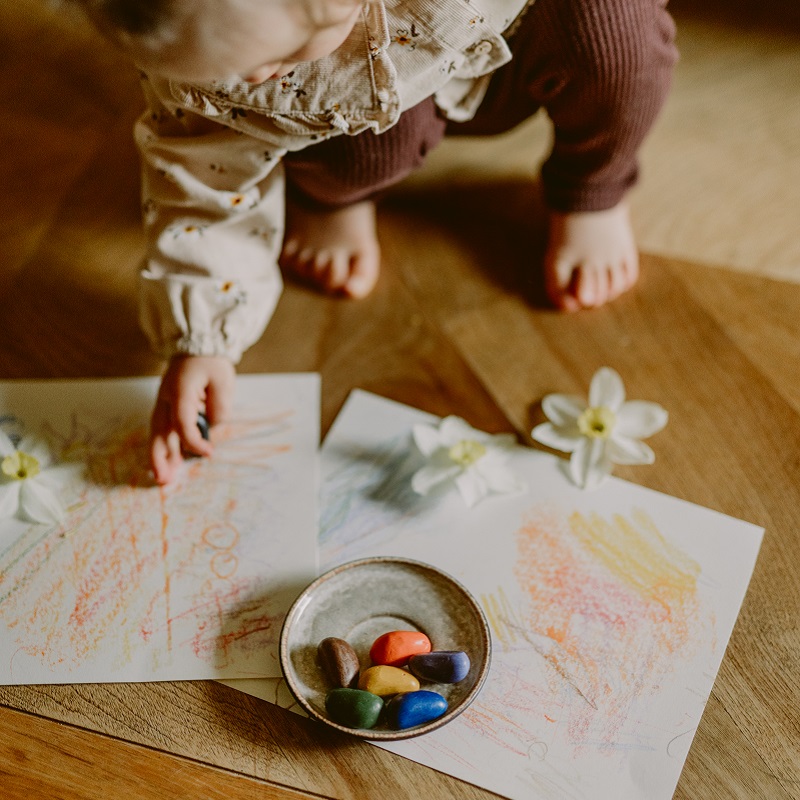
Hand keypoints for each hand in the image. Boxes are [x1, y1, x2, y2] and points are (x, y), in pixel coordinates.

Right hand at [149, 355, 235, 484]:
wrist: (197, 347)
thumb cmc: (211, 363)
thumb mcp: (223, 379)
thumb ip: (220, 405)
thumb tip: (212, 427)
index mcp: (179, 390)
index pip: (182, 422)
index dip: (194, 441)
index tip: (209, 453)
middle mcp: (166, 399)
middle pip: (160, 431)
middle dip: (160, 457)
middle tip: (162, 479)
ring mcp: (163, 403)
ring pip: (158, 434)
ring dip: (159, 456)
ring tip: (163, 479)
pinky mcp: (166, 408)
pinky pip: (163, 431)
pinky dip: (164, 447)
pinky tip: (169, 464)